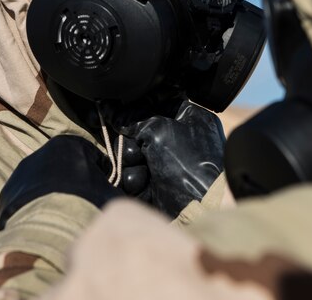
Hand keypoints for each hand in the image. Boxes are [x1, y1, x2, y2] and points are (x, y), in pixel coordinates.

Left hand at [0, 135, 121, 229]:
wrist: (51, 227)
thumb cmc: (87, 202)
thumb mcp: (111, 193)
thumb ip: (111, 189)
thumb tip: (116, 200)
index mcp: (68, 144)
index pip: (90, 154)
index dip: (99, 172)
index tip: (102, 188)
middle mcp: (40, 152)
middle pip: (61, 167)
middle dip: (71, 182)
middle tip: (81, 204)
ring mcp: (20, 174)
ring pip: (40, 184)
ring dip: (49, 196)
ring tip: (61, 218)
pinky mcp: (6, 195)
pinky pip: (24, 201)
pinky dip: (33, 210)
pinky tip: (44, 225)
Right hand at [123, 100, 224, 216]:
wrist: (200, 205)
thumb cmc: (188, 160)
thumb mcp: (160, 129)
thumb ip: (133, 118)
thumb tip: (111, 110)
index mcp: (187, 118)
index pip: (154, 105)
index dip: (133, 110)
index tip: (114, 112)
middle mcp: (177, 139)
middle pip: (138, 133)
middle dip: (130, 144)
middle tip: (136, 151)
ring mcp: (167, 164)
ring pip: (132, 156)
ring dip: (130, 164)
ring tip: (142, 172)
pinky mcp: (157, 187)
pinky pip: (134, 178)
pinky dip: (134, 182)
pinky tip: (142, 185)